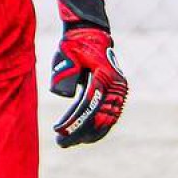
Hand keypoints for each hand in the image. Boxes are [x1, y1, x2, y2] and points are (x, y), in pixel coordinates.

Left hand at [49, 0, 126, 146]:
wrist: (90, 33)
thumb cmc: (75, 44)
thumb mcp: (67, 54)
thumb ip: (66, 73)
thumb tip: (67, 96)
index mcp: (105, 77)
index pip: (89, 106)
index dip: (74, 122)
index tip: (59, 132)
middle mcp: (116, 86)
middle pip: (100, 118)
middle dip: (80, 133)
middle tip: (61, 143)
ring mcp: (118, 91)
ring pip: (106, 121)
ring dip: (88, 134)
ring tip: (68, 142)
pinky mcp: (115, 94)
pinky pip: (107, 116)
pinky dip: (95, 127)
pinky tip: (81, 135)